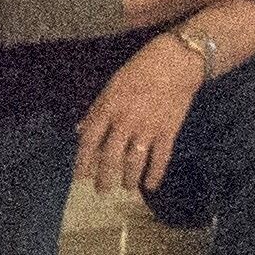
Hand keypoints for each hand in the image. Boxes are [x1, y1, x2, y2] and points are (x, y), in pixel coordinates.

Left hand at [76, 37, 206, 194]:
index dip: (83, 162)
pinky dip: (155, 174)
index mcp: (108, 109)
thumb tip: (80, 131)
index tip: (80, 178)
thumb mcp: (111, 87)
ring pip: (134, 161)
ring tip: (126, 189)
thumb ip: (96, 111)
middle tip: (102, 191)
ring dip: (129, 179)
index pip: (89, 141)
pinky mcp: (168, 131)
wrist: (174, 64)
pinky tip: (150, 186)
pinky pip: (160, 158)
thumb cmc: (138, 71)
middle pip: (111, 157)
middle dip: (105, 177)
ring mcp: (148, 128)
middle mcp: (125, 121)